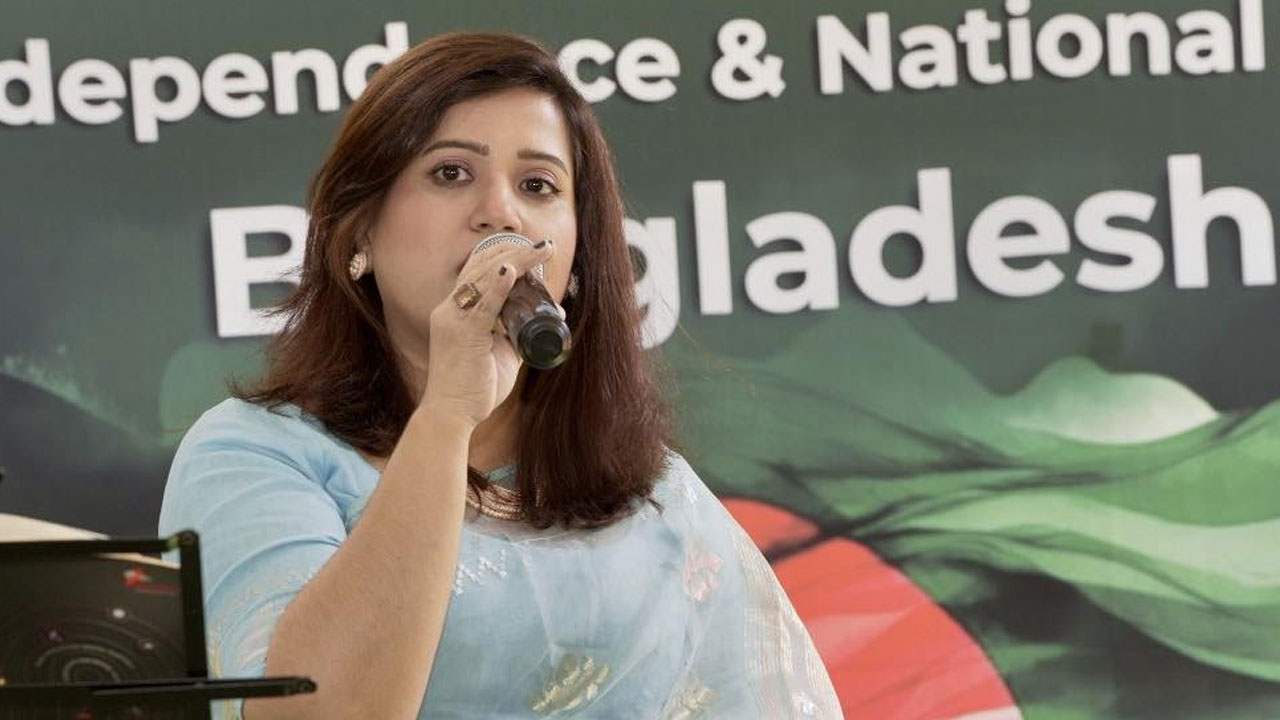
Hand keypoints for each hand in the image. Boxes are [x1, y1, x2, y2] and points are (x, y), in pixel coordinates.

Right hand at [418, 239, 556, 427]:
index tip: (533, 250)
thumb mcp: (501, 354)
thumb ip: (516, 334)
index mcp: (456, 311)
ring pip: (484, 278)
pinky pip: (483, 306)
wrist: (451, 414)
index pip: (477, 270)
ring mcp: (453, 320)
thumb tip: (543, 319)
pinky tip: (512, 273)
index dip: (504, 254)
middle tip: (545, 246)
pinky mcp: (462, 334)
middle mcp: (450, 309)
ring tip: (541, 251)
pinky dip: (498, 287)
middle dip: (514, 251)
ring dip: (516, 261)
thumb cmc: (473, 387)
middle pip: (481, 266)